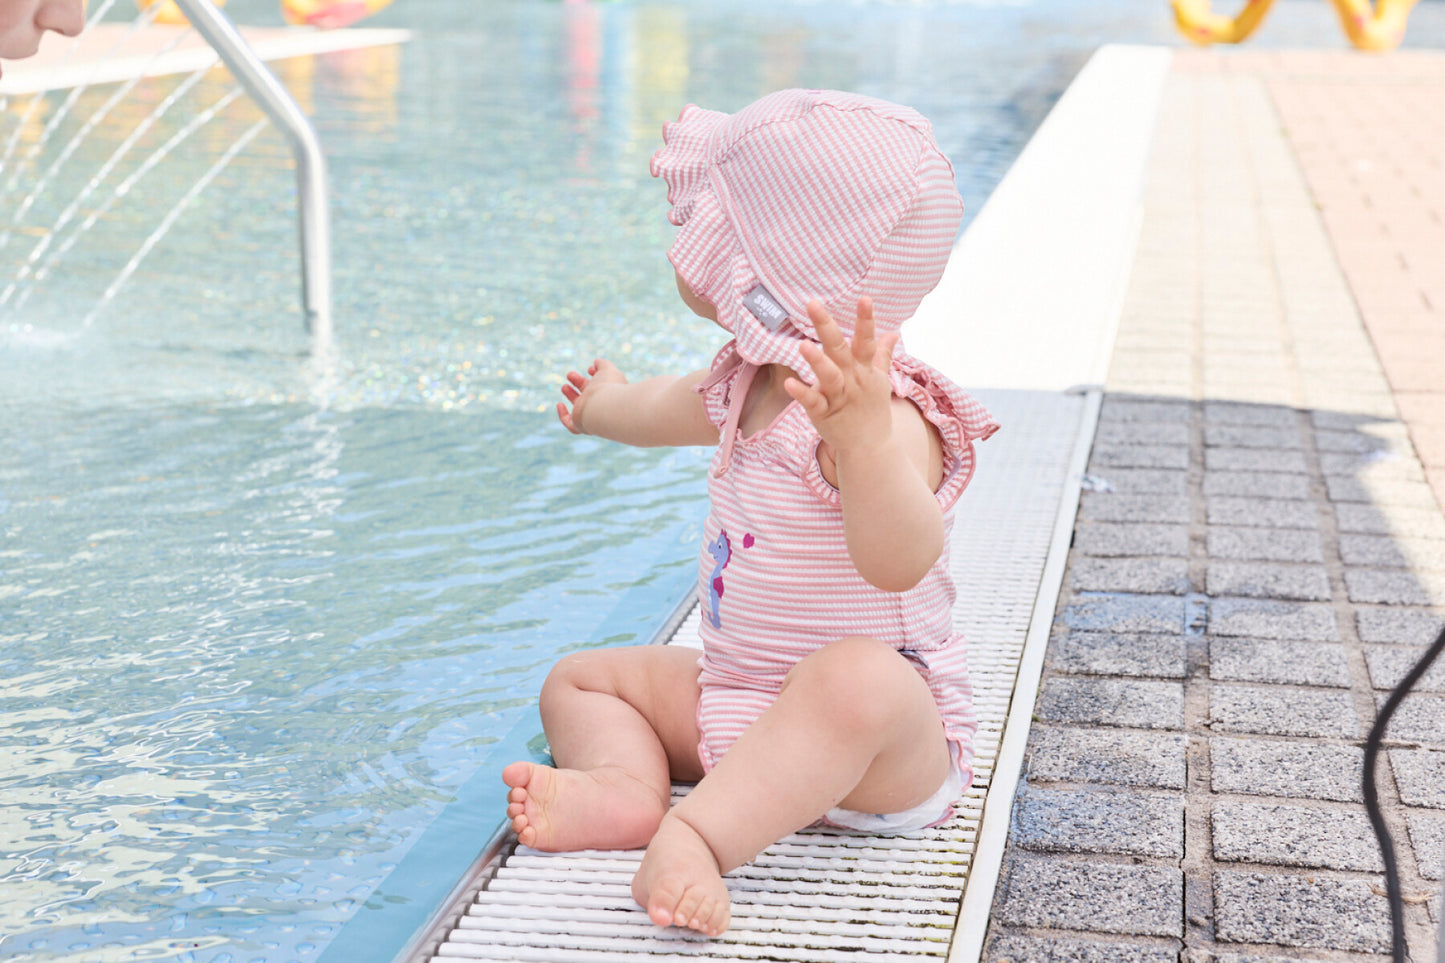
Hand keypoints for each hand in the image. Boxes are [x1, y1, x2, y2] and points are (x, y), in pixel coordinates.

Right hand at [557, 358, 627, 434]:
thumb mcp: (608, 370)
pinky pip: (570, 424)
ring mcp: (590, 416)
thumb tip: (596, 362)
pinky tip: (559, 405)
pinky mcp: (581, 425)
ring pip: (579, 408)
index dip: (595, 375)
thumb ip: (603, 364)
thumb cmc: (608, 387)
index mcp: (609, 393)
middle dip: (578, 383)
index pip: (601, 385)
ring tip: (564, 387)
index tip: (590, 369)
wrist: (605, 406)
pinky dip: (563, 415)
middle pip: (588, 394)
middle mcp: (600, 406)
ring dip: (571, 396)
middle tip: (570, 375)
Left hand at [783, 298, 897, 454]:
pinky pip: (813, 402)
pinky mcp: (824, 414)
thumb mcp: (880, 381)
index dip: (866, 319)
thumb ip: (882, 355)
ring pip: (829, 376)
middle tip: (813, 304)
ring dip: (817, 361)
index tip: (865, 298)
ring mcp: (839, 397)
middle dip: (827, 326)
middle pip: (840, 350)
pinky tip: (789, 383)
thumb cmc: (872, 410)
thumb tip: (893, 332)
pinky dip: (801, 393)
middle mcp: (852, 379)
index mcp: (864, 369)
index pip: (866, 340)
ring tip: (802, 345)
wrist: (871, 448)